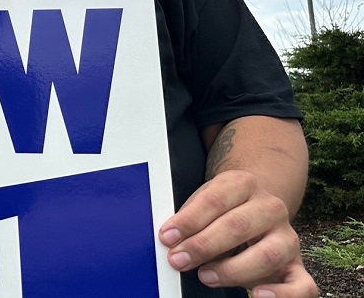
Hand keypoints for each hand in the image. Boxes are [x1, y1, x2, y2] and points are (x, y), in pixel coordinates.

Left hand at [159, 170, 317, 296]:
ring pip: (268, 254)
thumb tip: (169, 241)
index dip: (189, 220)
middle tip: (179, 259)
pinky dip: (283, 295)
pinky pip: (303, 286)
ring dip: (232, 270)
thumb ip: (190, 218)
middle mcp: (270, 208)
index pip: (215, 200)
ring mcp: (287, 237)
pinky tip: (258, 296)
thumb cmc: (221, 209)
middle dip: (204, 246)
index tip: (167, 237)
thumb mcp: (204, 203)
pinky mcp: (298, 266)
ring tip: (205, 276)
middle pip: (238, 226)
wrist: (255, 207)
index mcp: (244, 184)